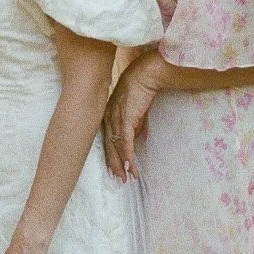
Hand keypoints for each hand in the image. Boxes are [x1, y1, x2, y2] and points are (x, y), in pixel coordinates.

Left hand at [103, 50, 161, 181]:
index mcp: (108, 114)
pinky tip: (131, 167)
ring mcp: (115, 118)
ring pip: (116, 147)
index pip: (106, 138)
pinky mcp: (126, 119)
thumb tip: (136, 136)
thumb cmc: (141, 87)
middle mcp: (108, 117)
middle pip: (109, 145)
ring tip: (126, 177)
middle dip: (114, 164)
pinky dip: (128, 156)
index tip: (114, 168)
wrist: (146, 74)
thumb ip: (133, 122)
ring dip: (122, 164)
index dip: (110, 154)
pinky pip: (125, 143)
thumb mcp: (135, 108)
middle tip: (119, 179)